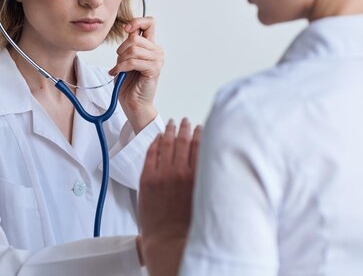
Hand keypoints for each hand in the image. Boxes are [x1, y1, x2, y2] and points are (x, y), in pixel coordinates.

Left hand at [109, 17, 162, 131]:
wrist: (133, 103)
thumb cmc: (129, 82)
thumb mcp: (125, 58)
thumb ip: (129, 44)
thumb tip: (129, 31)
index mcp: (150, 46)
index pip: (149, 23)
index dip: (137, 22)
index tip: (127, 29)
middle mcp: (156, 51)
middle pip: (135, 38)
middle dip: (121, 49)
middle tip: (118, 61)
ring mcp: (157, 60)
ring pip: (133, 49)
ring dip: (121, 60)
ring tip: (119, 69)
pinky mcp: (154, 70)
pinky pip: (133, 62)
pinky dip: (121, 67)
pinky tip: (117, 73)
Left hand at [138, 118, 201, 275]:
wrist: (168, 241)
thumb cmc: (189, 226)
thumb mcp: (206, 199)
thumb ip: (207, 179)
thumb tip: (214, 162)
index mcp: (198, 177)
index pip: (200, 146)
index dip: (200, 134)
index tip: (201, 127)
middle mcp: (181, 172)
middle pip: (183, 141)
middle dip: (185, 128)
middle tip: (186, 121)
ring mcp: (162, 174)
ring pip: (166, 144)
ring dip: (170, 131)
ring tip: (172, 123)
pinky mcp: (147, 179)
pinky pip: (150, 154)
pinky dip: (154, 143)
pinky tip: (157, 137)